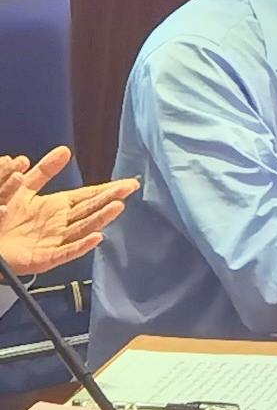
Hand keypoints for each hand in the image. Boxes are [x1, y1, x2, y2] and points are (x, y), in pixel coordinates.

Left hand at [0, 149, 133, 275]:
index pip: (88, 196)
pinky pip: (65, 252)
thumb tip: (65, 150)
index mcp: (57, 207)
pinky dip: (81, 246)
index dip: (108, 189)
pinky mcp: (44, 259)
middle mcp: (60, 223)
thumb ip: (44, 171)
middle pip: (90, 210)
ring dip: (101, 219)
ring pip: (82, 229)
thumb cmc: (2, 214)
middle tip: (130, 188)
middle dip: (110, 199)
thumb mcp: (22, 187)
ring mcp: (54, 241)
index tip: (128, 183)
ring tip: (117, 207)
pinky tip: (96, 237)